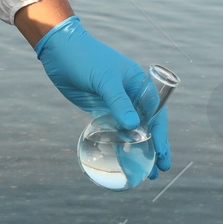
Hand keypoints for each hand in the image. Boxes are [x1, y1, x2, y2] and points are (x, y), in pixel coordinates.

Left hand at [34, 16, 171, 173]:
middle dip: (154, 148)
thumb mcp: (104, 79)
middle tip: (159, 171)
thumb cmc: (86, 58)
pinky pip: (113, 130)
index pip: (156, 113)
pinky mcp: (100, 109)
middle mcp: (130, 95)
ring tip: (144, 173)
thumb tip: (133, 127)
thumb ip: (118, 102)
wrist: (60, 50)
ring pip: (131, 131)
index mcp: (139, 84)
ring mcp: (115, 103)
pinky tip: (121, 159)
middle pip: (147, 125)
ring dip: (137, 150)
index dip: (161, 135)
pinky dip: (119, 144)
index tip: (162, 155)